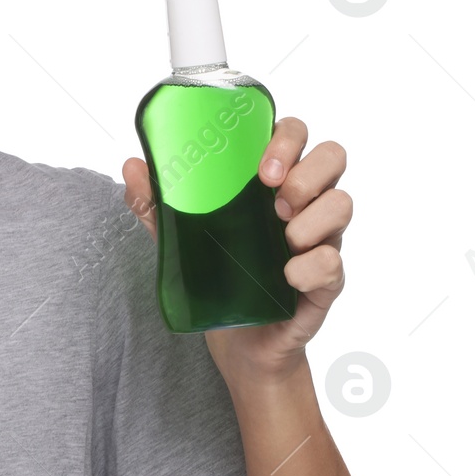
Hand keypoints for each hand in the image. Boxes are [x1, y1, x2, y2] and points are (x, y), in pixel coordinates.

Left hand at [120, 116, 351, 383]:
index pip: (296, 134)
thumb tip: (132, 166)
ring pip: (342, 204)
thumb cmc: (218, 274)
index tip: (260, 169)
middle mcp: (303, 203)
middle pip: (333, 156)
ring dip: (311, 218)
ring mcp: (320, 238)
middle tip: (274, 201)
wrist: (237, 341)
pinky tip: (285, 277)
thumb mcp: (180, 235)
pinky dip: (310, 266)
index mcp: (272, 181)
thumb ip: (158, 202)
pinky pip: (334, 262)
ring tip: (282, 239)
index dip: (286, 139)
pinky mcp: (326, 279)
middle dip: (307, 172)